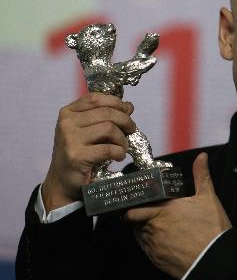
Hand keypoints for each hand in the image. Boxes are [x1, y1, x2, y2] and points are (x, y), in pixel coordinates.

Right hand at [42, 92, 135, 211]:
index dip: (116, 102)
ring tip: (123, 147)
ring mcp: (70, 139)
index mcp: (68, 113)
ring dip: (122, 139)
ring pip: (109, 128)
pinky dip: (119, 152)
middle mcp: (67, 123)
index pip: (95, 98)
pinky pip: (108, 148)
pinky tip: (119, 156)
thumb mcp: (87, 130)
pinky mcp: (77, 156)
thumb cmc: (79, 153)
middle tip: (131, 130)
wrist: (62, 181)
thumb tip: (128, 106)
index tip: (127, 111)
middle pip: (107, 113)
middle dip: (125, 121)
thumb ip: (104, 116)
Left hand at [123, 152, 231, 278]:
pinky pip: (145, 249)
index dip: (134, 203)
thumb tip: (202, 156)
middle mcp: (154, 227)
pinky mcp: (156, 260)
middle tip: (142, 212)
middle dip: (133, 216)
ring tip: (153, 225)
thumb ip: (201, 175)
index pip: (135, 206)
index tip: (138, 200)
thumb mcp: (208, 198)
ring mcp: (154, 245)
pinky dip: (149, 244)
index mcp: (164, 209)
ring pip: (138, 234)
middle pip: (131, 220)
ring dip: (141, 229)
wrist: (216, 260)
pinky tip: (161, 240)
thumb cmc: (212, 228)